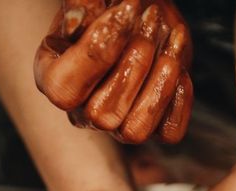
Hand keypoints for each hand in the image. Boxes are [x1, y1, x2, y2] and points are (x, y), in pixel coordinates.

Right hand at [34, 0, 192, 143]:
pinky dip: (180, 97)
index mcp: (55, 79)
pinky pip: (170, 132)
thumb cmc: (111, 4)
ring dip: (160, 82)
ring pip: (135, 130)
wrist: (144, 12)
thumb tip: (78, 24)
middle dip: (133, 63)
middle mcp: (84, 112)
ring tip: (171, 36)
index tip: (125, 12)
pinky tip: (177, 61)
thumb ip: (81, 5)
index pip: (64, 89)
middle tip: (151, 17)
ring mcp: (120, 125)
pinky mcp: (156, 128)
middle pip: (101, 115)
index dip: (95, 55)